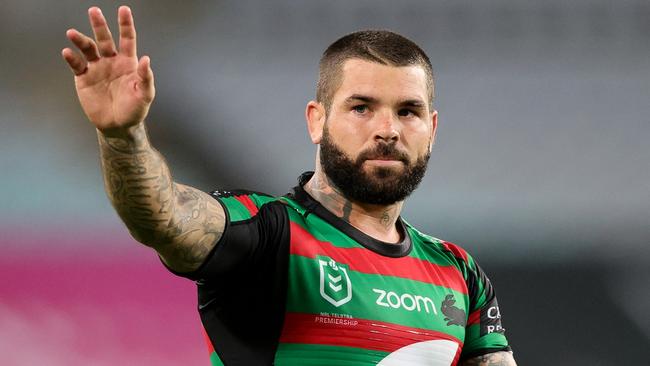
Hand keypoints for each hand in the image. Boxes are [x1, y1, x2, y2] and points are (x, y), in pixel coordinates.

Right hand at [62, 6, 154, 132]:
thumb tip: (147, 59)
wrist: (118, 125)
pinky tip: (68, 53)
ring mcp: (97, 68)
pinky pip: (77, 65)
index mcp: (128, 62)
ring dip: (80, 40)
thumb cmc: (134, 109)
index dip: (125, 24)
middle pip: (105, 39)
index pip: (127, 39)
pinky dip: (72, 58)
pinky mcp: (84, 78)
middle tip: (94, 11)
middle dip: (99, 25)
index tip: (124, 10)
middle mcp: (111, 61)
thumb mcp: (145, 95)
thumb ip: (146, 77)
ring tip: (72, 33)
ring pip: (88, 49)